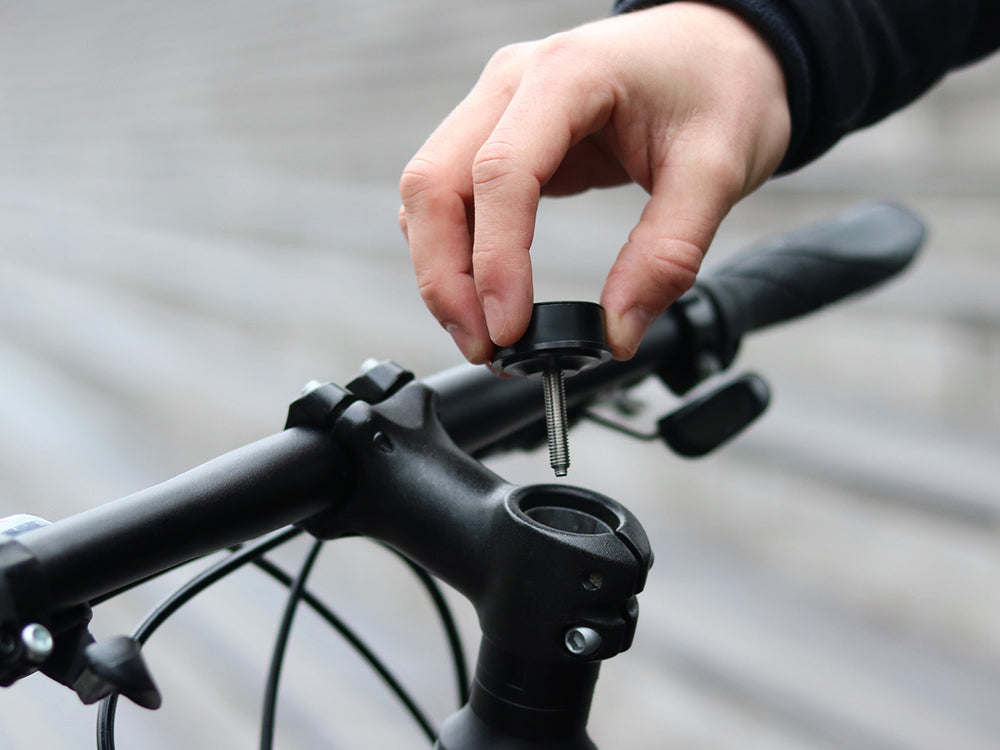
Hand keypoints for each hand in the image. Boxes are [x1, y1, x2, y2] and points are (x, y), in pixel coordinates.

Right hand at [399, 2, 789, 362]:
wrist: (719, 47)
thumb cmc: (721, 87)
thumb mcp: (717, 171)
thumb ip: (667, 255)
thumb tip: (617, 332)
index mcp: (567, 73)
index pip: (500, 172)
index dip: (495, 260)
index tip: (511, 328)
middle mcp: (513, 83)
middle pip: (435, 184)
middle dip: (446, 277)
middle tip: (483, 347)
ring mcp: (497, 106)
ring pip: (429, 194)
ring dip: (442, 271)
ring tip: (481, 334)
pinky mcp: (499, 135)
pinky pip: (451, 196)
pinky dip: (455, 252)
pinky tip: (483, 294)